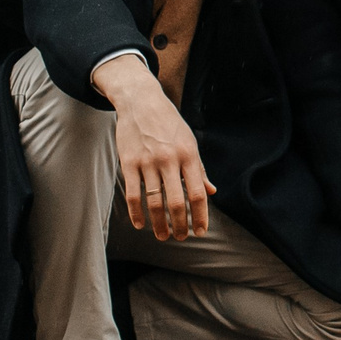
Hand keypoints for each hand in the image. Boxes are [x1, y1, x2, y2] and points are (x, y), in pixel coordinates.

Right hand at [93, 57, 215, 240]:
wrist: (142, 102)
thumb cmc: (169, 124)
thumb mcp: (190, 142)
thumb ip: (199, 169)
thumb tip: (211, 192)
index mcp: (189, 155)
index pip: (198, 193)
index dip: (201, 215)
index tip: (201, 231)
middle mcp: (170, 160)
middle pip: (177, 201)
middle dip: (180, 224)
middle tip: (181, 237)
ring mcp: (148, 162)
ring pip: (154, 202)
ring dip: (159, 223)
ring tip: (163, 236)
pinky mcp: (129, 163)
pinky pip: (133, 194)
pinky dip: (137, 213)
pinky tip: (141, 224)